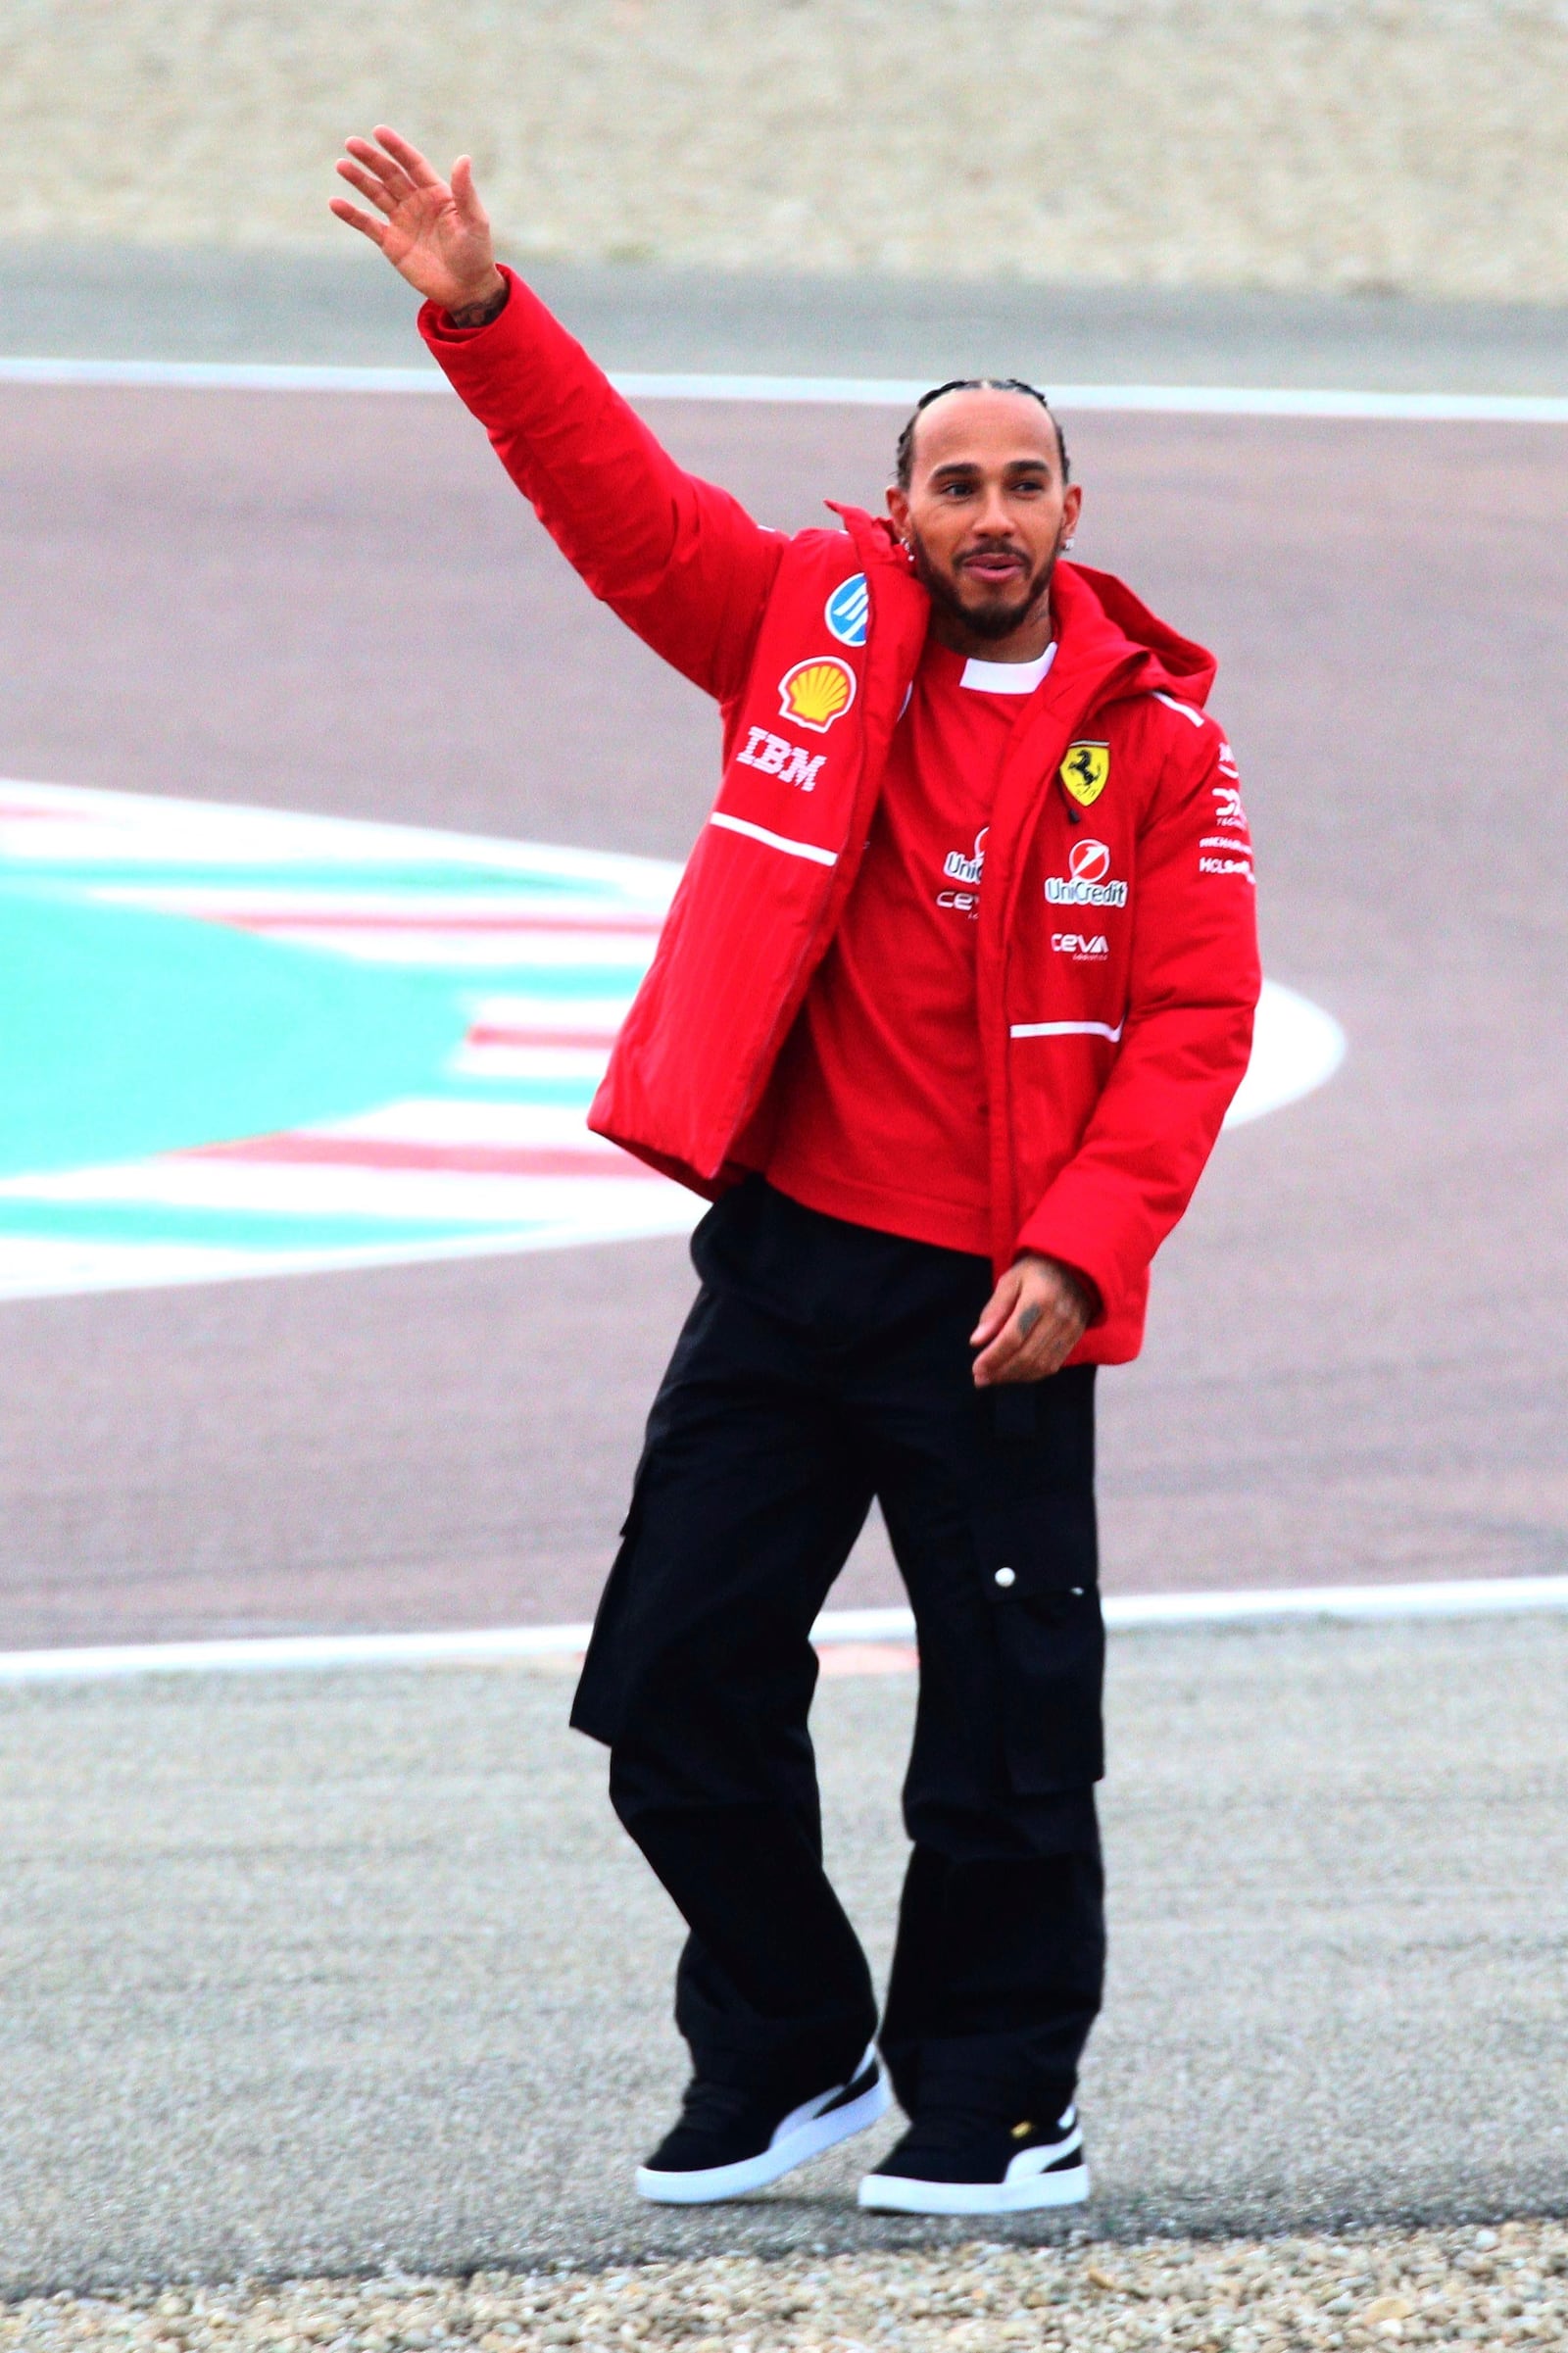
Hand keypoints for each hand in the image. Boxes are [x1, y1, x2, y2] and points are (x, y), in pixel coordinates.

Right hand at [330, 126, 503, 315]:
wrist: (467, 290)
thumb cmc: (476, 254)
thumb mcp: (474, 221)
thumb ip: (465, 191)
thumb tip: (463, 158)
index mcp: (436, 193)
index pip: (412, 164)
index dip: (396, 148)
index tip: (379, 132)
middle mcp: (416, 202)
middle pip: (390, 175)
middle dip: (371, 159)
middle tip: (351, 143)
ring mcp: (402, 221)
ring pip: (376, 194)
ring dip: (358, 180)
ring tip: (341, 165)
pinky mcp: (391, 243)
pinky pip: (368, 225)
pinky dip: (352, 215)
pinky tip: (335, 203)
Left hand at [971, 1252, 1097, 1386]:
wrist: (1076, 1268)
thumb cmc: (1037, 1271)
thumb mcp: (1011, 1280)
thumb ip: (994, 1310)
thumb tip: (977, 1341)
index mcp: (1040, 1299)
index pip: (1013, 1337)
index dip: (993, 1356)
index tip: (976, 1368)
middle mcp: (1059, 1317)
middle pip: (1027, 1355)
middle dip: (1001, 1371)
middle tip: (980, 1378)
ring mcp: (1070, 1330)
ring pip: (1040, 1365)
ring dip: (1014, 1376)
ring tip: (993, 1378)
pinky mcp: (1075, 1338)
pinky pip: (1053, 1365)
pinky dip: (1031, 1374)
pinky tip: (1014, 1374)